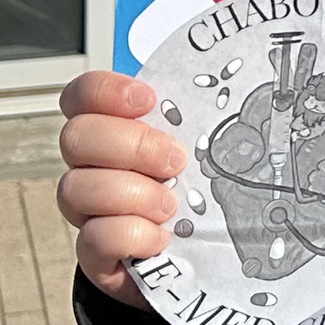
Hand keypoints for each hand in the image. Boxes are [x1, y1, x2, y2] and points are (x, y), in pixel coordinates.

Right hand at [57, 71, 187, 308]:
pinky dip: (130, 235)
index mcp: (115, 128)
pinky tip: (161, 238)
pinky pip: (91, 239)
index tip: (148, 99)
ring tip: (172, 206)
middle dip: (131, 146)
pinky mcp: (96, 253)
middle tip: (176, 161)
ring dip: (131, 194)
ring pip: (74, 189)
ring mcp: (89, 210)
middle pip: (75, 137)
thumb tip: (250, 71)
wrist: (200, 253)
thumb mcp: (206, 141)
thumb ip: (205, 110)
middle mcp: (93, 165)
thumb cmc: (201, 187)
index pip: (83, 95)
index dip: (104, 91)